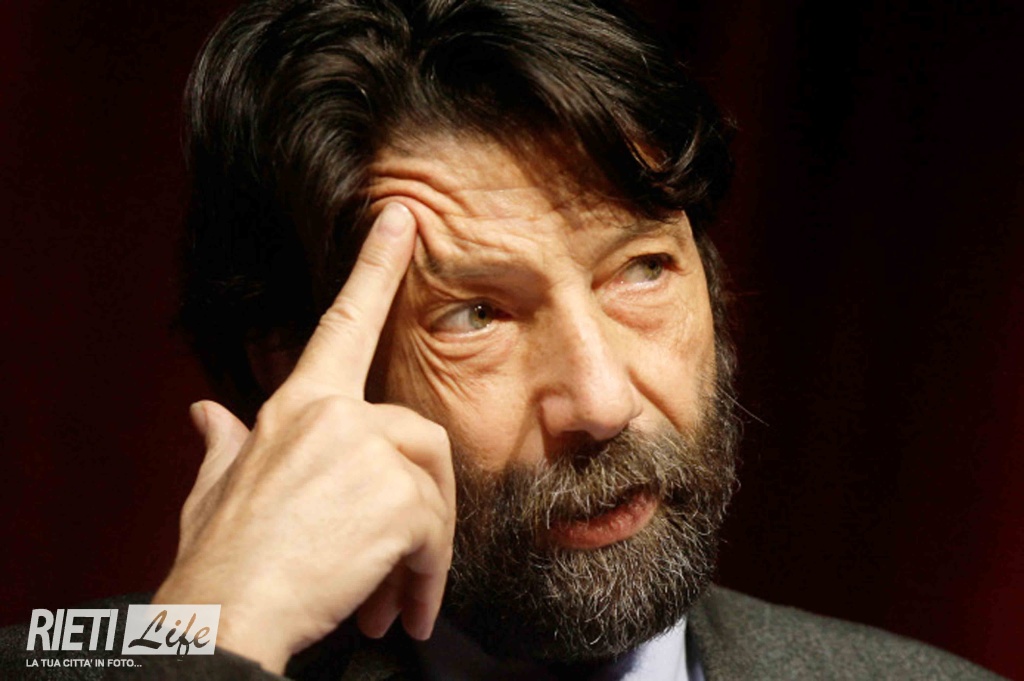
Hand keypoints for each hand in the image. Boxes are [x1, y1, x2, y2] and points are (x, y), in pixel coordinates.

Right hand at [154, 203, 454, 672]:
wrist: (226, 616)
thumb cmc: (221, 558)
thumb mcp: (216, 491)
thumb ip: (224, 444)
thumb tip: (206, 412)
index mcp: (297, 407)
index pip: (343, 322)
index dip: (375, 265)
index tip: (401, 220)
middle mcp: (335, 416)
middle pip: (420, 438)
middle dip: (422, 502)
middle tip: (403, 565)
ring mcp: (366, 450)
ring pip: (432, 488)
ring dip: (423, 549)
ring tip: (393, 597)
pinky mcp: (396, 497)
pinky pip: (436, 533)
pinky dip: (425, 577)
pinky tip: (398, 607)